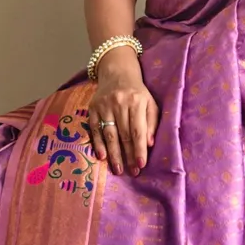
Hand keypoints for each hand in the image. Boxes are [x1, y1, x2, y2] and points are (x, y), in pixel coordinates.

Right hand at [87, 47, 156, 175]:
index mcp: (136, 101)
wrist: (117, 72)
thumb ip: (152, 122)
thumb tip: (149, 144)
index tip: (141, 165)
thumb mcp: (150, 103)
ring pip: (109, 134)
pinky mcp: (92, 108)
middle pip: (124, 134)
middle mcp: (119, 103)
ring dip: (113, 154)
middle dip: (128, 155)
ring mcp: (104, 106)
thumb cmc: (137, 92)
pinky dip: (98, 143)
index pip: (138, 130)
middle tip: (131, 172)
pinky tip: (102, 156)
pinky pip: (94, 129)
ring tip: (118, 169)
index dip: (139, 149)